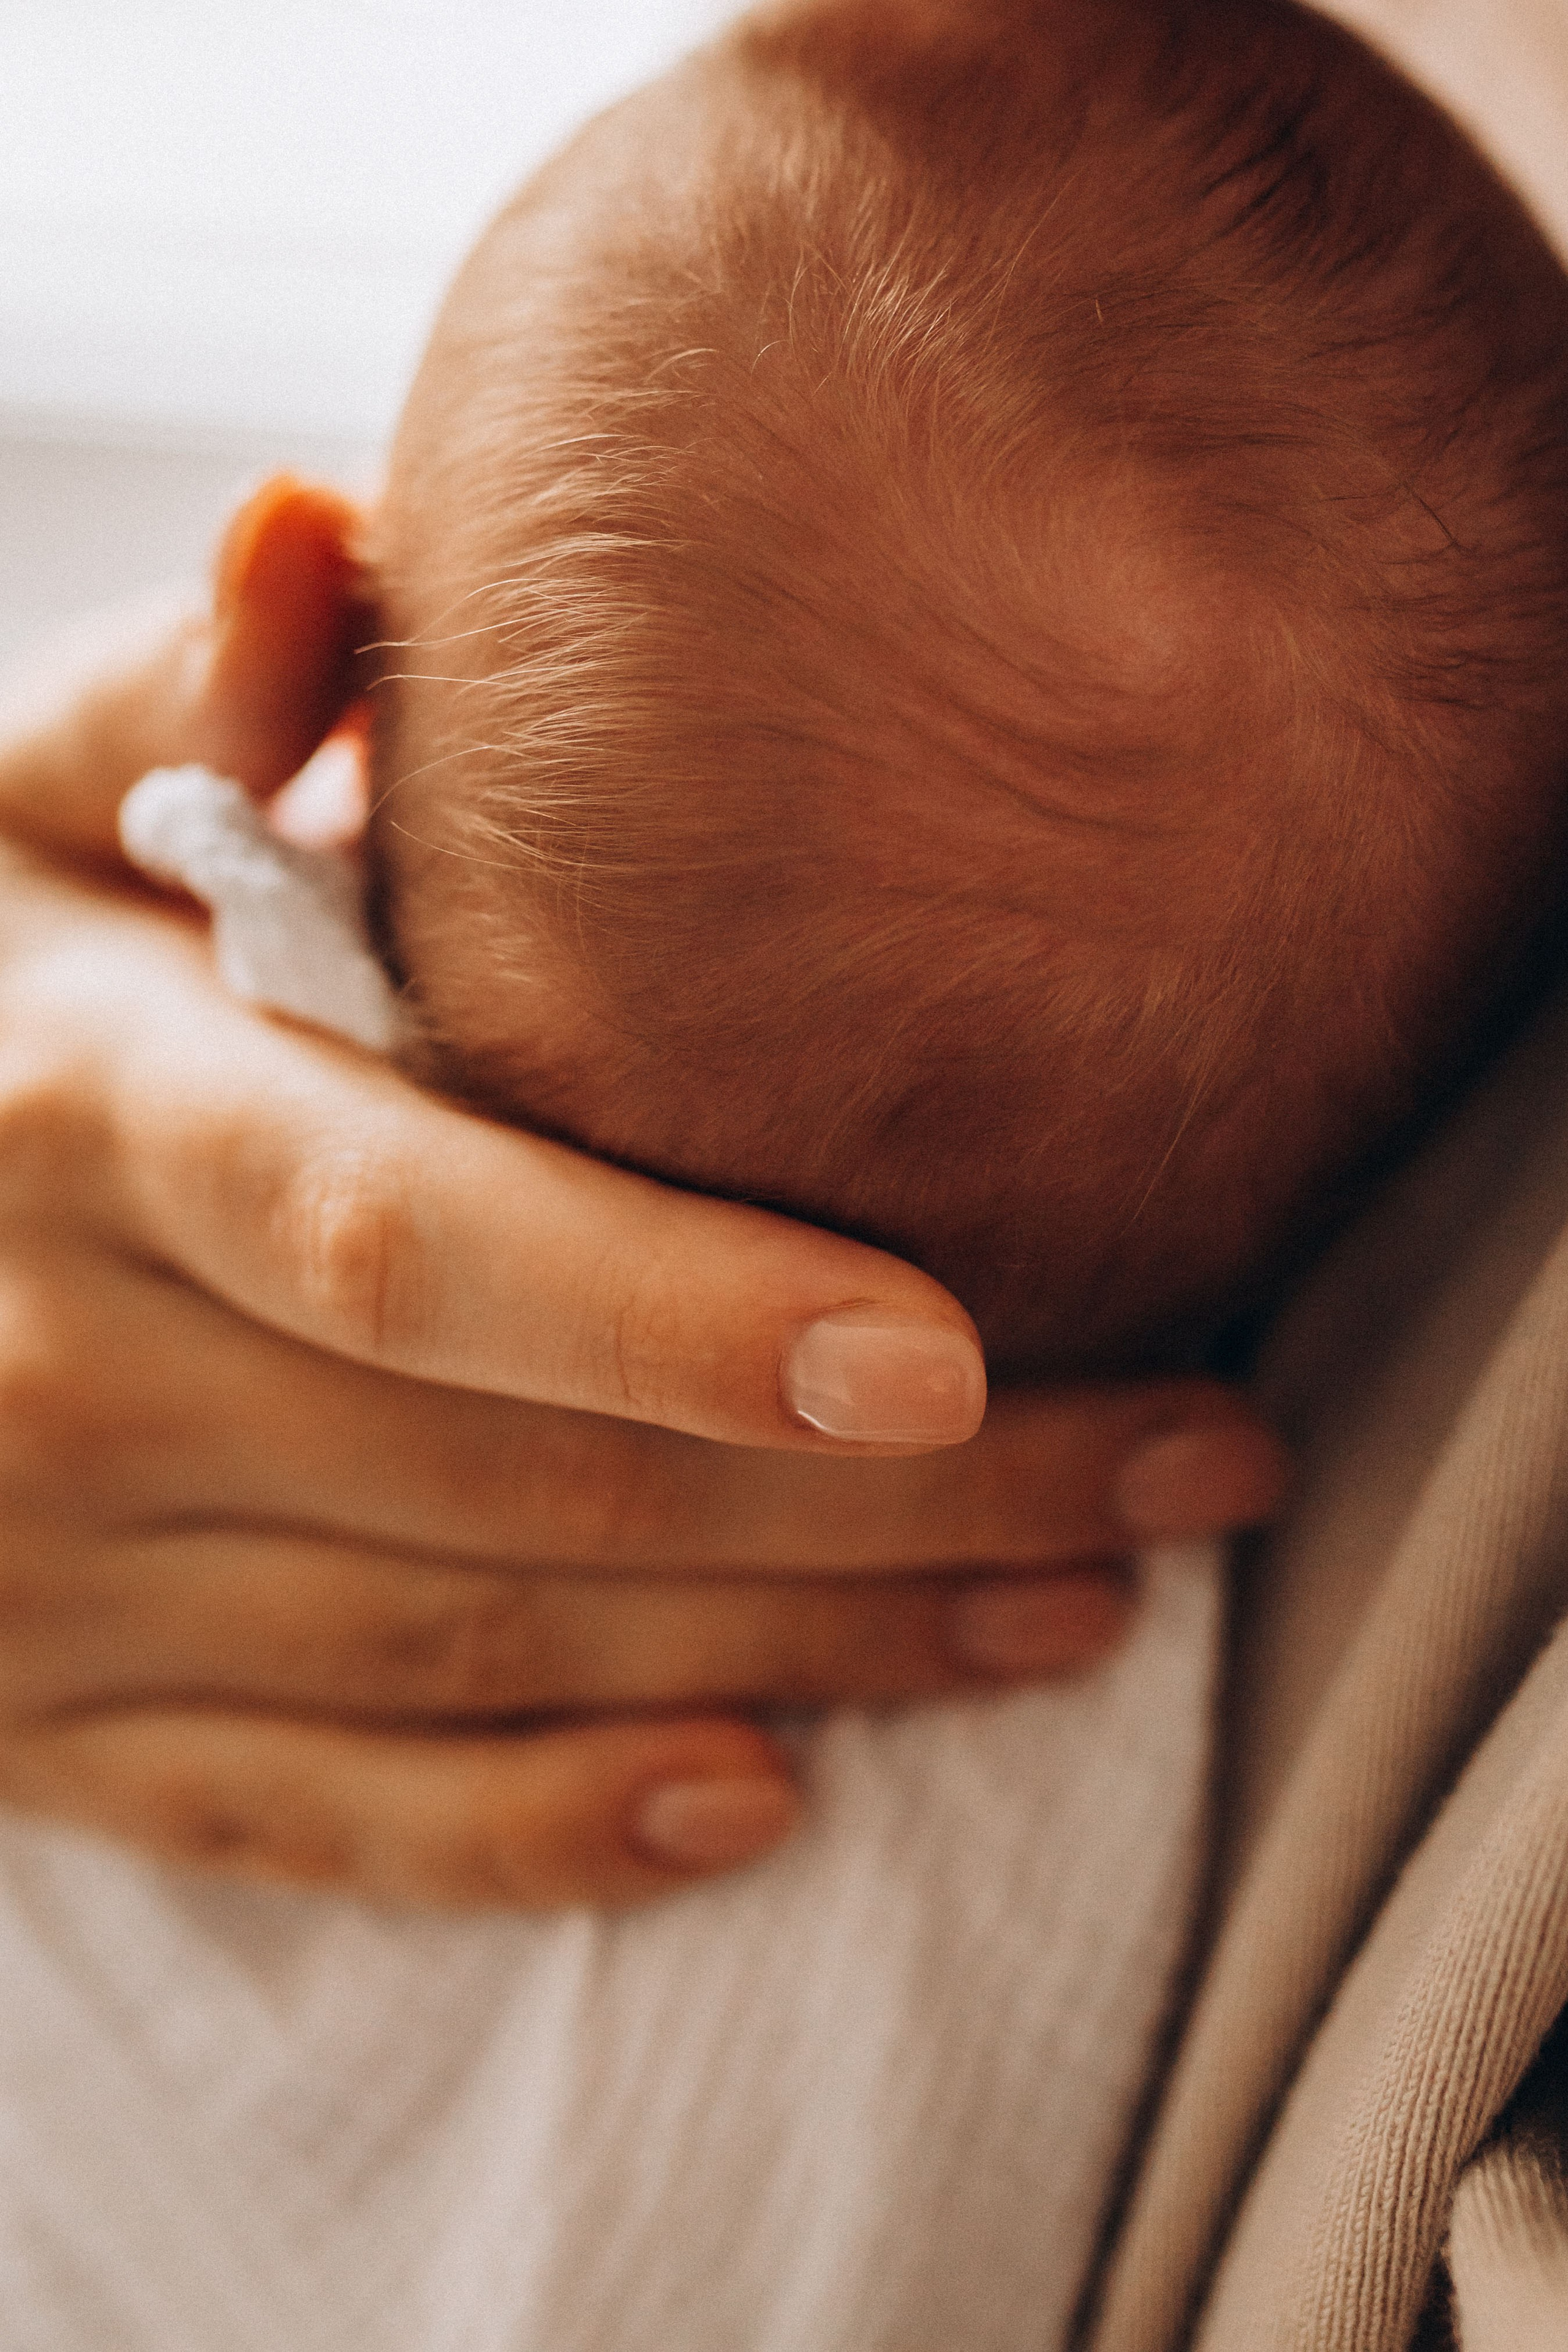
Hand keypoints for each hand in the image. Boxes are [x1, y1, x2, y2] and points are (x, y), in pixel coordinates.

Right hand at [0, 484, 1286, 1909]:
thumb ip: (179, 695)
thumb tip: (333, 537)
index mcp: (75, 1119)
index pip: (409, 1238)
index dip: (678, 1311)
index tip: (953, 1354)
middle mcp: (68, 1375)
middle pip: (527, 1479)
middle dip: (885, 1502)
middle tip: (1182, 1470)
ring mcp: (53, 1590)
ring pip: (482, 1657)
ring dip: (805, 1656)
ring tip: (1082, 1612)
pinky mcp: (59, 1728)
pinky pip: (322, 1816)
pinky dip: (542, 1833)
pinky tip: (759, 1808)